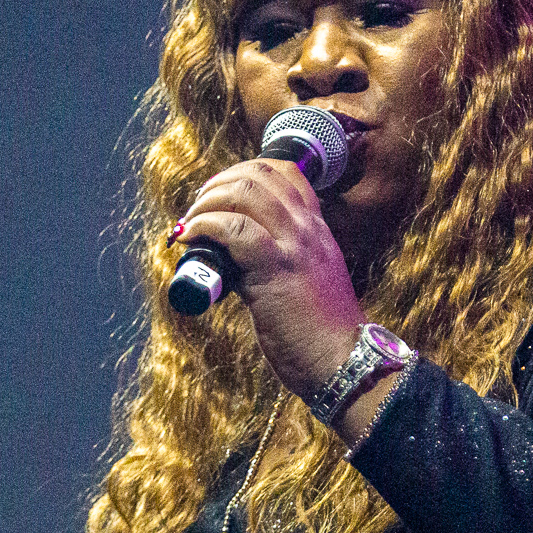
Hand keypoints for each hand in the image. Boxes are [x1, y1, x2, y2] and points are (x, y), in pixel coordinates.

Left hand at [175, 158, 364, 397]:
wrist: (343, 361)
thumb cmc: (320, 331)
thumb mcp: (311, 279)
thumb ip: (285, 258)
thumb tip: (238, 256)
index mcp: (317, 229)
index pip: (285, 173)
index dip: (244, 171)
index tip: (221, 192)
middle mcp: (308, 229)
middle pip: (259, 174)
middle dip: (218, 183)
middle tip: (198, 207)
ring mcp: (293, 246)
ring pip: (244, 192)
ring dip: (206, 201)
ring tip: (190, 223)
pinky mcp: (274, 269)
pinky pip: (232, 228)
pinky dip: (203, 225)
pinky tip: (190, 238)